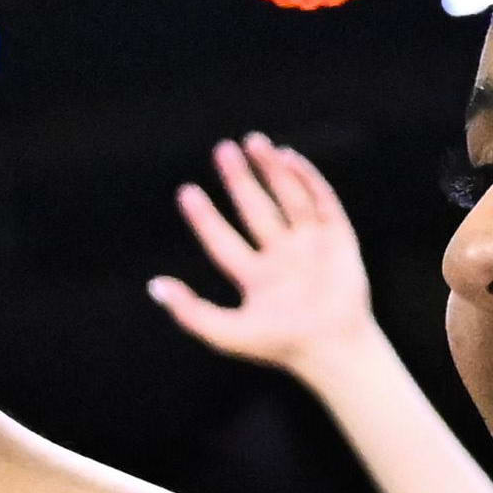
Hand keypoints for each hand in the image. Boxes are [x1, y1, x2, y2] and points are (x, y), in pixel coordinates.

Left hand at [147, 134, 385, 374]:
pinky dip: (308, 180)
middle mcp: (282, 257)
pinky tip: (290, 159)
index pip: (223, 240)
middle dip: (240, 180)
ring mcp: (311, 246)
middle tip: (222, 149)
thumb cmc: (280, 346)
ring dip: (272, 170)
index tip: (186, 191)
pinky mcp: (339, 239)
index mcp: (256, 277)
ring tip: (255, 142)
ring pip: (288, 199)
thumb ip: (189, 312)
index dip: (204, 217)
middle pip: (256, 209)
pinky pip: (322, 202)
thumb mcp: (226, 333)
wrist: (332, 351)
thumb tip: (154, 286)